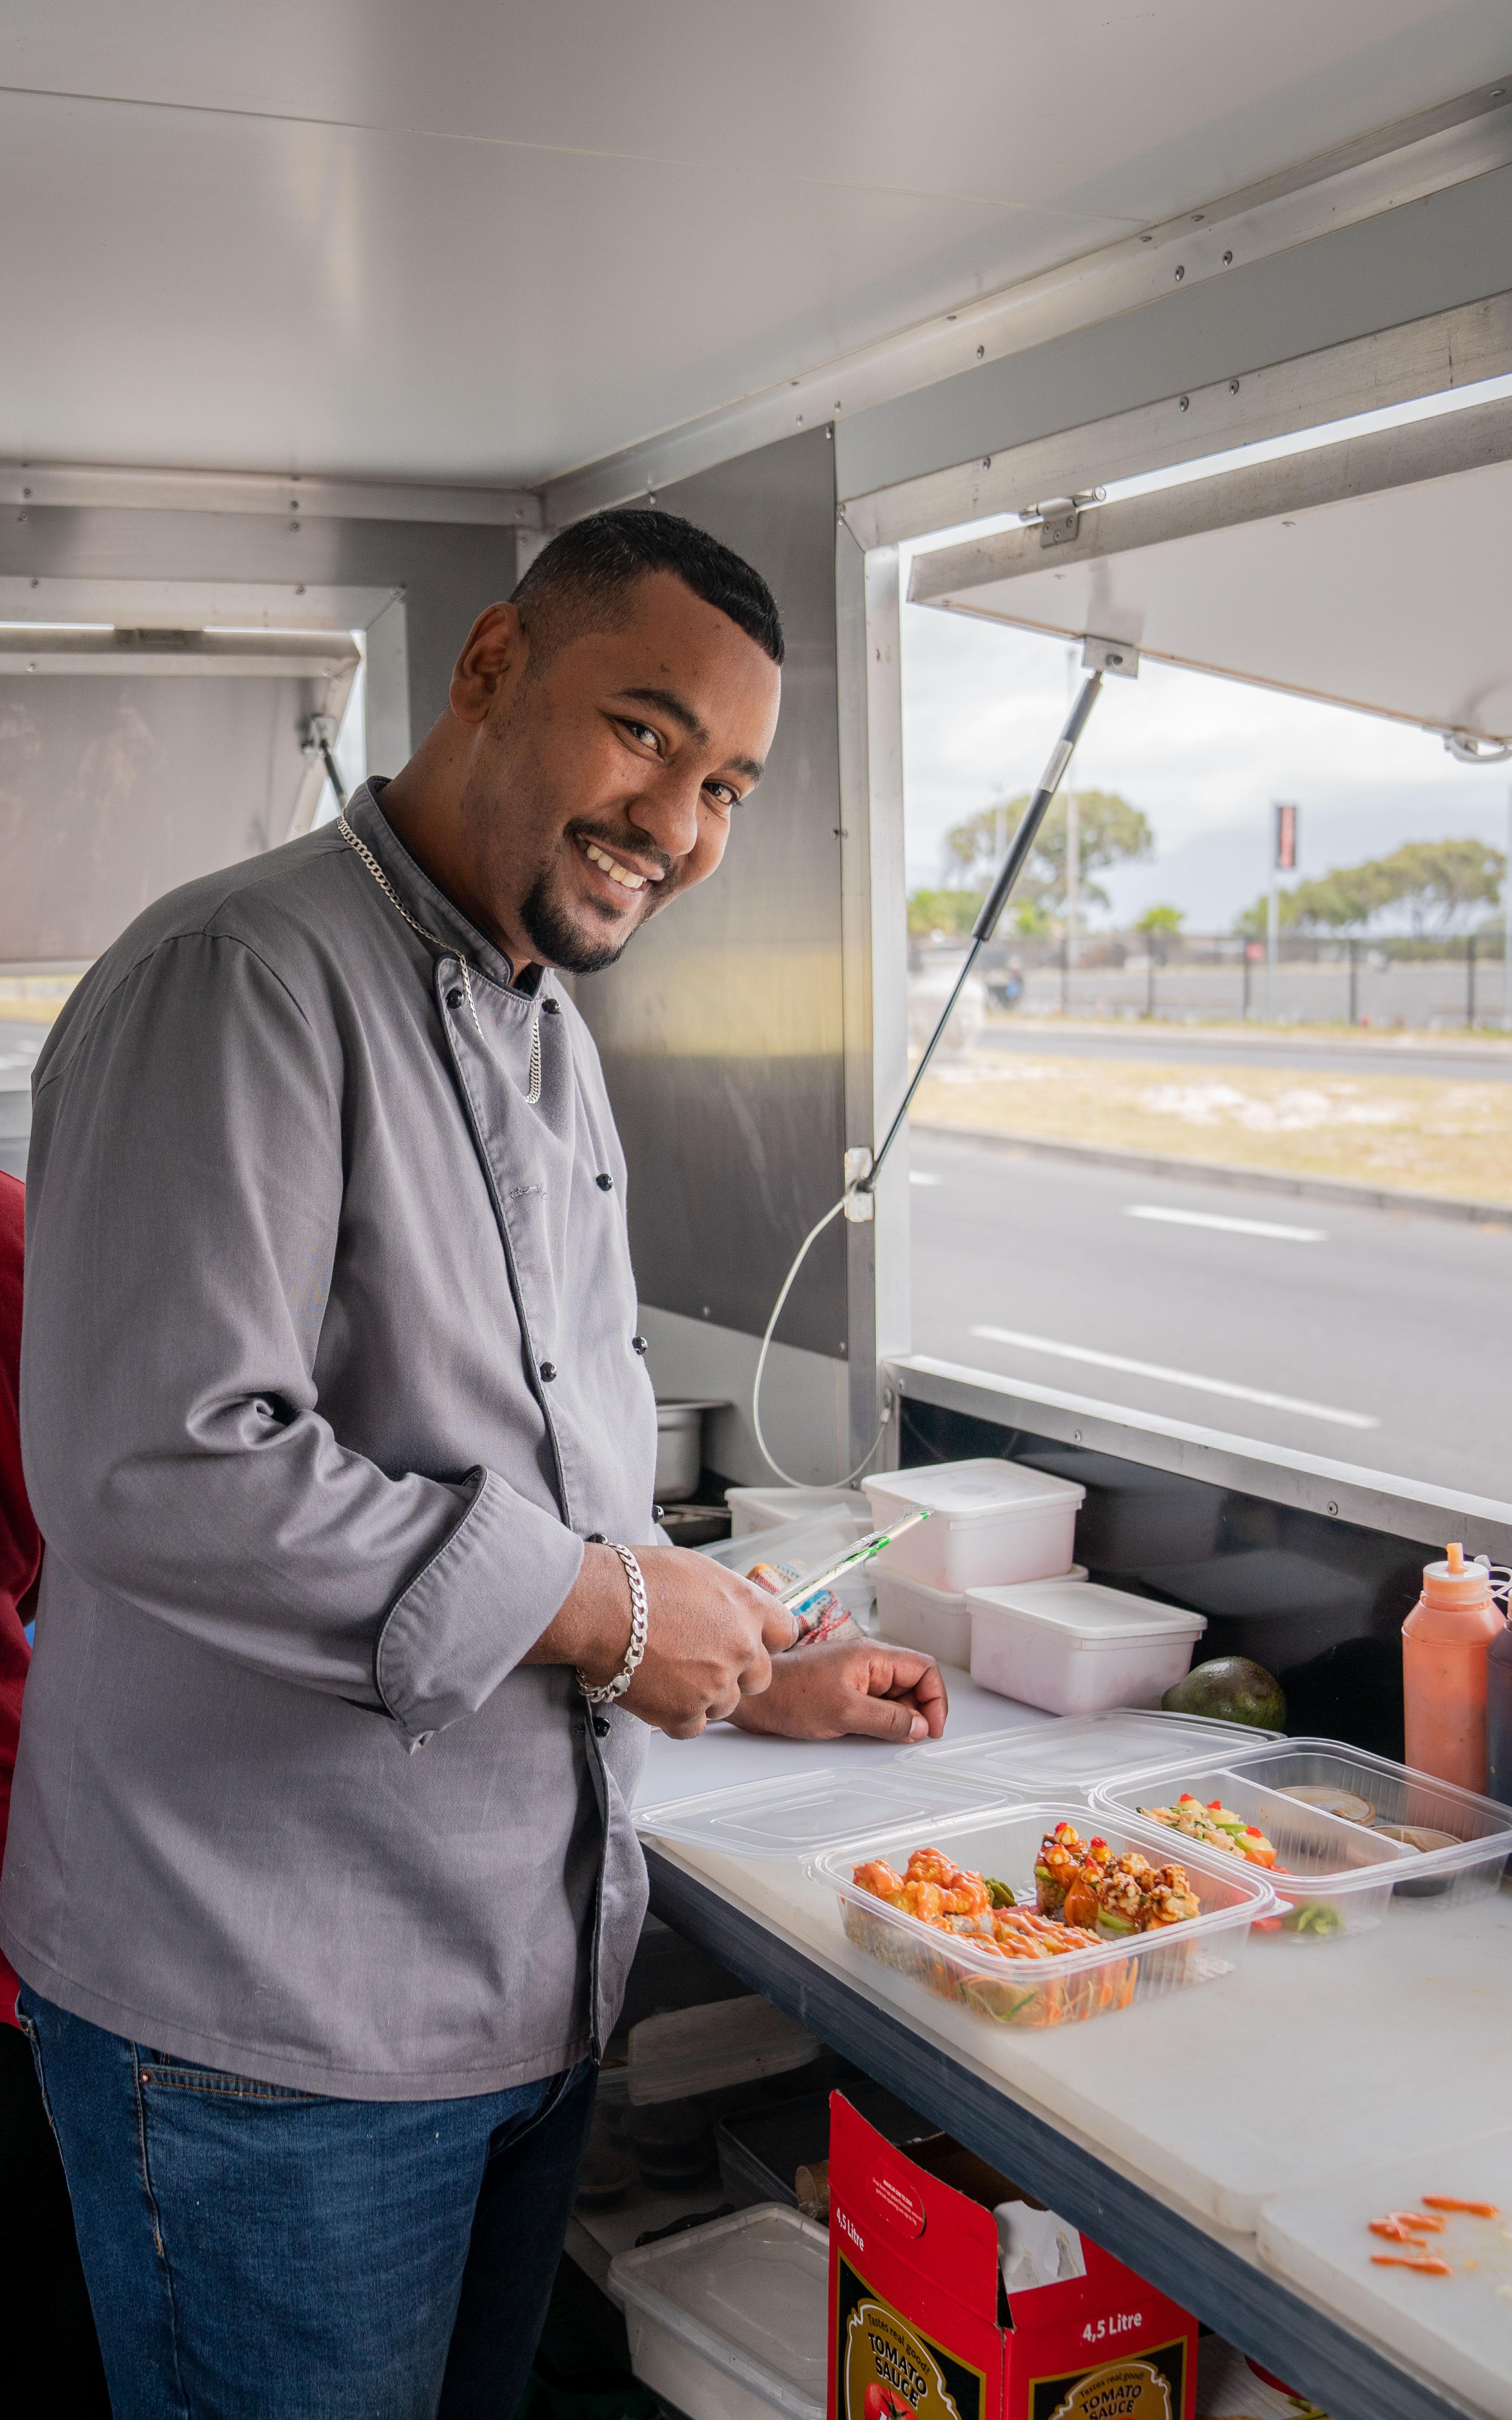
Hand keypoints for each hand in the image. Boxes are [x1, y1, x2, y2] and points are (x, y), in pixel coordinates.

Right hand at [526, 1544, 797, 1737]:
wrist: (599, 1608)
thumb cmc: (637, 1580)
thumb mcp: (696, 1570)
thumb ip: (726, 1597)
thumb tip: (728, 1609)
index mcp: (747, 1608)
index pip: (784, 1632)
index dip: (764, 1639)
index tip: (747, 1641)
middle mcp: (741, 1648)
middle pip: (760, 1677)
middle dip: (736, 1673)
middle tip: (702, 1662)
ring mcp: (716, 1684)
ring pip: (726, 1704)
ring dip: (705, 1695)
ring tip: (671, 1674)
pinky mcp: (685, 1712)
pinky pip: (694, 1726)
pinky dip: (677, 1716)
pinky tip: (658, 1693)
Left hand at [727, 1637, 947, 1743]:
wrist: (754, 1698)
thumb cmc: (790, 1695)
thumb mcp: (845, 1712)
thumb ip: (887, 1720)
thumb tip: (920, 1728)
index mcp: (873, 1656)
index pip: (924, 1669)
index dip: (935, 1699)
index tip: (931, 1729)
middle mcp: (868, 1662)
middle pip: (913, 1684)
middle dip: (917, 1712)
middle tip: (908, 1738)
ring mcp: (857, 1676)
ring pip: (895, 1697)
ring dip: (898, 1719)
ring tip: (885, 1738)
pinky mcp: (845, 1691)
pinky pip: (876, 1705)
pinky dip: (881, 1721)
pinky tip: (870, 1734)